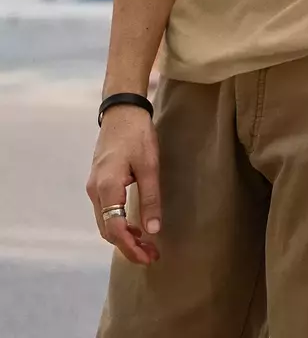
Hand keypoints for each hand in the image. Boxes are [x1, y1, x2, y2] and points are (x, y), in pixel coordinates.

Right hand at [86, 107, 160, 265]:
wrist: (122, 111)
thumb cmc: (137, 134)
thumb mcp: (150, 165)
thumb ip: (150, 198)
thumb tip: (153, 230)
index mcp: (107, 187)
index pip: (114, 229)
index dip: (130, 248)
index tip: (148, 257)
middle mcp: (95, 191)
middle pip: (107, 230)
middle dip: (128, 247)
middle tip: (152, 256)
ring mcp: (94, 187)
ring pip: (105, 223)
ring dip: (123, 237)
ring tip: (147, 245)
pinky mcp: (98, 183)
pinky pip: (105, 212)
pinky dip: (118, 224)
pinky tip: (135, 227)